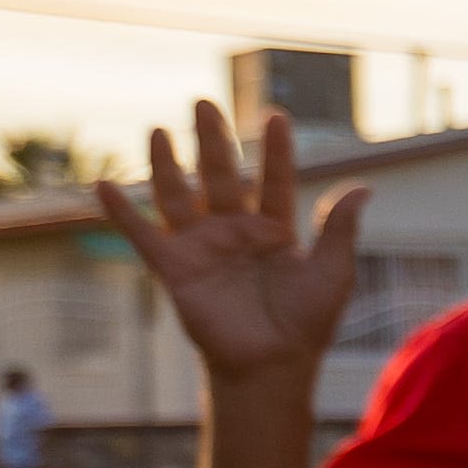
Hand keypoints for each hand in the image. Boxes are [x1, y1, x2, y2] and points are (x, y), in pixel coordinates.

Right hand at [99, 102, 360, 383]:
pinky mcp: (176, 269)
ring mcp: (203, 247)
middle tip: (204, 102)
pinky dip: (121, 212)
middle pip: (222, 176)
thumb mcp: (332, 272)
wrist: (273, 365)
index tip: (276, 116)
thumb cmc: (307, 323)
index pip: (275, 180)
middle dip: (213, 140)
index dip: (276, 151)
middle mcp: (236, 232)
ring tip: (160, 129)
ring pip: (181, 196)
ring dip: (168, 164)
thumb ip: (340, 229)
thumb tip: (365, 187)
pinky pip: (143, 235)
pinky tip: (103, 185)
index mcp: (275, 230)